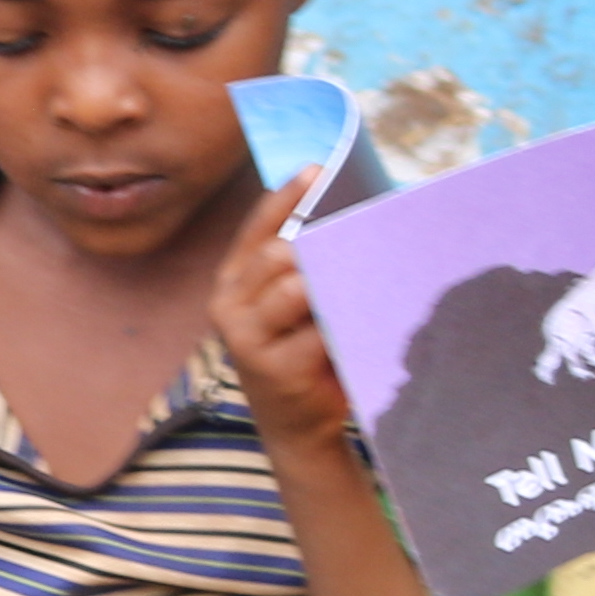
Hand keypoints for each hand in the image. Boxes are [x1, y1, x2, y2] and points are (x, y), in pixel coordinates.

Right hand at [217, 187, 354, 455]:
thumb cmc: (305, 354)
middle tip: (360, 234)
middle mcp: (228, 306)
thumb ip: (304, 265)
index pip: (256, 227)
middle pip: (276, 254)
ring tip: (366, 276)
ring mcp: (246, 339)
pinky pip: (317, 330)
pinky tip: (364, 317)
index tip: (318, 169)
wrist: (298, 427)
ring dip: (332, 281)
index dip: (287, 196)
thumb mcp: (294, 305)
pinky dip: (344, 320)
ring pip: (294, 287)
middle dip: (318, 242)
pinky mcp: (274, 368)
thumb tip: (348, 213)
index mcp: (232, 281)